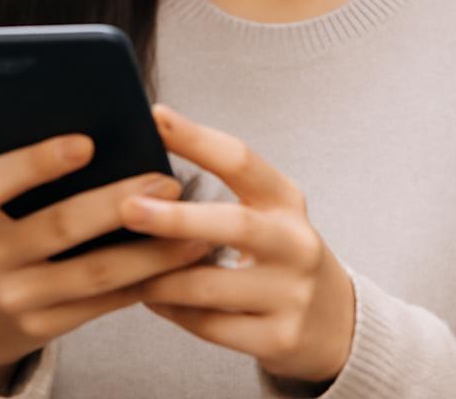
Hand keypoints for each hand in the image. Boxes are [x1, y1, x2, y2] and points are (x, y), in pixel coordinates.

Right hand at [0, 134, 213, 387]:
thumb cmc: (2, 231)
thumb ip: (32, 176)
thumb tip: (112, 137)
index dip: (38, 162)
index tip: (88, 143)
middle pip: (59, 227)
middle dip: (119, 204)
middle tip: (168, 183)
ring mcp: (10, 298)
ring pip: (92, 272)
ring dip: (149, 251)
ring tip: (193, 230)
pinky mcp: (39, 328)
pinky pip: (101, 303)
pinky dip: (143, 281)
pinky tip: (177, 264)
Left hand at [119, 105, 355, 383]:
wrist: (333, 321)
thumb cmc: (277, 252)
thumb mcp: (266, 211)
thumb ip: (220, 187)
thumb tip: (146, 157)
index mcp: (286, 200)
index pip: (242, 160)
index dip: (198, 139)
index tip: (154, 118)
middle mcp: (296, 243)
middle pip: (235, 225)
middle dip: (176, 217)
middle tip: (126, 208)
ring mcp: (292, 294)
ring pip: (210, 287)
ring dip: (159, 277)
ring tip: (122, 265)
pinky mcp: (280, 337)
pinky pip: (210, 326)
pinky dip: (172, 312)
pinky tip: (150, 298)